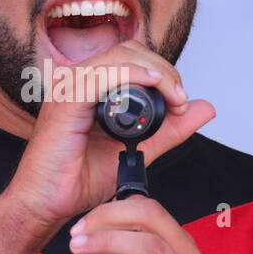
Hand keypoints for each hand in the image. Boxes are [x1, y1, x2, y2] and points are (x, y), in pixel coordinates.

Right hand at [3, 40, 214, 229]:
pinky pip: (103, 74)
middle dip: (164, 69)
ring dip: (156, 71)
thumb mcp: (138, 150)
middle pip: (129, 50)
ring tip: (175, 98)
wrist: (48, 204)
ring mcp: (68, 87)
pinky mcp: (65, 101)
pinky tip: (154, 87)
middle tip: (181, 99)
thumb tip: (204, 108)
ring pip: (120, 55)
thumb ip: (170, 129)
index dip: (162, 70)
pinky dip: (134, 74)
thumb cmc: (78, 179)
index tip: (181, 101)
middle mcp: (77, 80)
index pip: (131, 56)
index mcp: (89, 86)